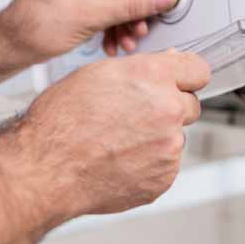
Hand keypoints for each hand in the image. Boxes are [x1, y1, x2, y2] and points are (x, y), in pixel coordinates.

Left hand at [0, 0, 178, 60]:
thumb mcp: (92, 14)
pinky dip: (111, 21)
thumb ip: (132, 4)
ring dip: (123, 18)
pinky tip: (114, 40)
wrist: (10, 48)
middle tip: (144, 23)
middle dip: (132, 6)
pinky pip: (102, 2)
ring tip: (129, 38)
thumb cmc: (33, 26)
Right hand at [8, 50, 210, 217]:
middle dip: (171, 108)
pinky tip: (119, 160)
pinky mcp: (163, 178)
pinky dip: (149, 164)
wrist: (46, 168)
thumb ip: (140, 69)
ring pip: (175, 137)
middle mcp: (167, 110)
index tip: (182, 82)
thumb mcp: (96, 74)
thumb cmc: (60, 121)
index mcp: (152, 77)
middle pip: (191, 105)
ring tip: (118, 142)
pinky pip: (166, 165)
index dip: (186, 76)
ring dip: (157, 138)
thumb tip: (166, 65)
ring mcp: (168, 147)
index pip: (198, 70)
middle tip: (136, 116)